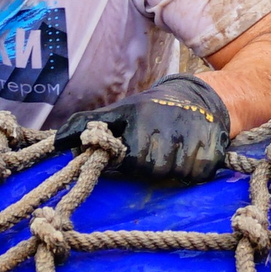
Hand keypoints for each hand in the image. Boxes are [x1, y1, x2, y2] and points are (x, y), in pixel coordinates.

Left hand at [54, 74, 232, 183]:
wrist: (201, 97)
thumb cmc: (151, 110)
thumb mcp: (120, 111)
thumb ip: (87, 124)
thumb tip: (57, 143)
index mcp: (141, 117)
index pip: (130, 160)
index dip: (131, 160)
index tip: (135, 149)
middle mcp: (168, 125)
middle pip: (152, 171)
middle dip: (152, 165)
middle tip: (156, 150)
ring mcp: (193, 137)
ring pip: (174, 175)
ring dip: (172, 169)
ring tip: (173, 151)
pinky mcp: (213, 148)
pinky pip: (196, 175)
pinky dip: (193, 171)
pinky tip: (190, 154)